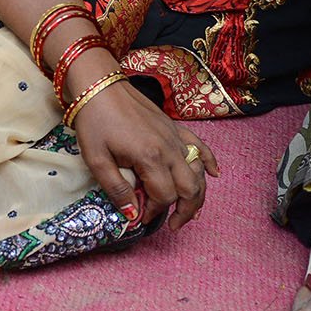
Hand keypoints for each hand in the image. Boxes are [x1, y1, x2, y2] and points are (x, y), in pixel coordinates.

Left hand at [71, 74, 213, 230]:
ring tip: (189, 211)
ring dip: (198, 194)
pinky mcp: (175, 127)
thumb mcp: (97, 159)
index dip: (154, 211)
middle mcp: (170, 149)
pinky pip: (201, 146)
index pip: (164, 196)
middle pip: (190, 188)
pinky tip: (215, 174)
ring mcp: (176, 137)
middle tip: (172, 224)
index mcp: (150, 157)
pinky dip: (210, 162)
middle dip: (184, 211)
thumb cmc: (95, 121)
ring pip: (199, 172)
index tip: (140, 216)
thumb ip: (116, 189)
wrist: (100, 86)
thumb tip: (133, 214)